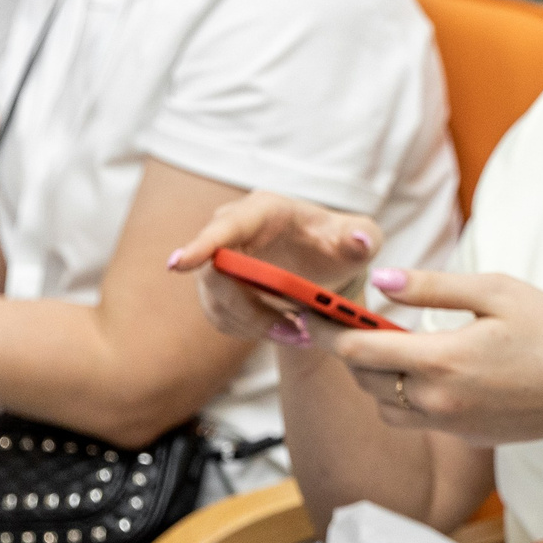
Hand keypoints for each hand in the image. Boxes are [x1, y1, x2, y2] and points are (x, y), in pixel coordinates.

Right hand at [169, 190, 381, 346]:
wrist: (327, 265)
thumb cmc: (342, 244)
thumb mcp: (363, 239)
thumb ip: (364, 237)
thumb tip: (359, 240)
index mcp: (264, 210)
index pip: (226, 226)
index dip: (202, 245)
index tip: (179, 265)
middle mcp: (232, 230)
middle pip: (215, 273)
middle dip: (250, 307)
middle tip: (293, 330)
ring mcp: (218, 260)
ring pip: (218, 302)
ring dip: (254, 324)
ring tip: (297, 333)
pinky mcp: (217, 289)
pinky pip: (222, 317)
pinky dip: (250, 330)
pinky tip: (282, 330)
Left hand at [311, 267, 542, 448]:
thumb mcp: (498, 292)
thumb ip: (433, 286)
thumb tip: (380, 281)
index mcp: (439, 359)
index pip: (357, 348)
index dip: (327, 329)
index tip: (310, 312)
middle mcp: (435, 399)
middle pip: (362, 378)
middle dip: (351, 351)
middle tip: (346, 322)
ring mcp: (447, 423)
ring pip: (381, 405)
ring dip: (374, 378)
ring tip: (388, 349)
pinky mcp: (462, 437)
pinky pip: (413, 419)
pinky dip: (404, 397)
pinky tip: (428, 373)